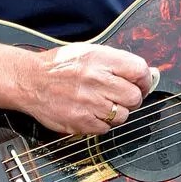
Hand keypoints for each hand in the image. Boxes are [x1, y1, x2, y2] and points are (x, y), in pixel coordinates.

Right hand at [22, 43, 157, 134]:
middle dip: (131, 98)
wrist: (30, 81)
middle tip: (120, 95)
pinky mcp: (80, 121)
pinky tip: (92, 113)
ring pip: (122, 115)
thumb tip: (150, 74)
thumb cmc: (60, 66)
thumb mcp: (90, 52)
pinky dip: (102, 123)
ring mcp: (88, 102)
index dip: (144, 80)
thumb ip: (119, 62)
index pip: (139, 71)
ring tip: (103, 104)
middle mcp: (96, 80)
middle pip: (134, 97)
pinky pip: (106, 128)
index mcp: (100, 59)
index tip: (141, 83)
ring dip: (117, 112)